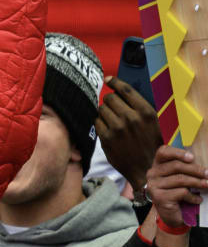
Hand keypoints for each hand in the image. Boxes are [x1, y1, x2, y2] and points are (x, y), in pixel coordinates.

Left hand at [96, 77, 161, 194]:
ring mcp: (118, 128)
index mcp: (146, 111)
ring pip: (101, 109)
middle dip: (109, 101)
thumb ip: (138, 107)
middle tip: (112, 109)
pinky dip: (98, 123)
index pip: (126, 90)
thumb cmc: (149, 142)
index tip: (108, 79)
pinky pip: (96, 122)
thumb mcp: (151, 122)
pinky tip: (105, 128)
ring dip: (103, 112)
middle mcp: (132, 118)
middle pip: (110, 98)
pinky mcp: (106, 138)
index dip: (114, 82)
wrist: (146, 167)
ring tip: (110, 120)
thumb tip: (118, 92)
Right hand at [142, 145, 203, 246]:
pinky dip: (193, 196)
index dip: (178, 152)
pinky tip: (197, 200)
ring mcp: (154, 186)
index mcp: (157, 165)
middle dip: (196, 170)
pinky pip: (181, 192)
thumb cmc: (178, 192)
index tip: (192, 158)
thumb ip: (185, 168)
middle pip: (176, 166)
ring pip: (181, 179)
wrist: (171, 215)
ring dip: (198, 183)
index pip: (163, 152)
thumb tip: (201, 162)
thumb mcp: (181, 177)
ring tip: (207, 186)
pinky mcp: (159, 197)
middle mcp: (152, 174)